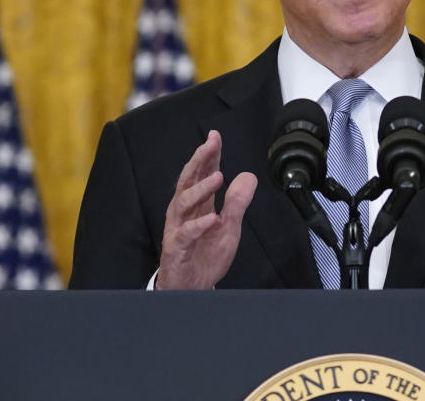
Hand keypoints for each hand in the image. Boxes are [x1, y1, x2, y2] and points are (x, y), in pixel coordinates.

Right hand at [156, 130, 256, 289]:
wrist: (192, 287)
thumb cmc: (205, 256)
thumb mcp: (229, 227)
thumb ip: (237, 202)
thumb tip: (248, 177)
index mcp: (197, 205)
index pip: (202, 174)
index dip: (209, 155)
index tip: (215, 137)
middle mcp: (184, 213)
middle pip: (188, 181)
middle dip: (199, 160)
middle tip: (211, 145)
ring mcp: (178, 229)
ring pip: (184, 203)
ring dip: (201, 188)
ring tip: (218, 177)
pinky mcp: (176, 248)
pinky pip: (185, 234)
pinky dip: (198, 225)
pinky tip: (212, 218)